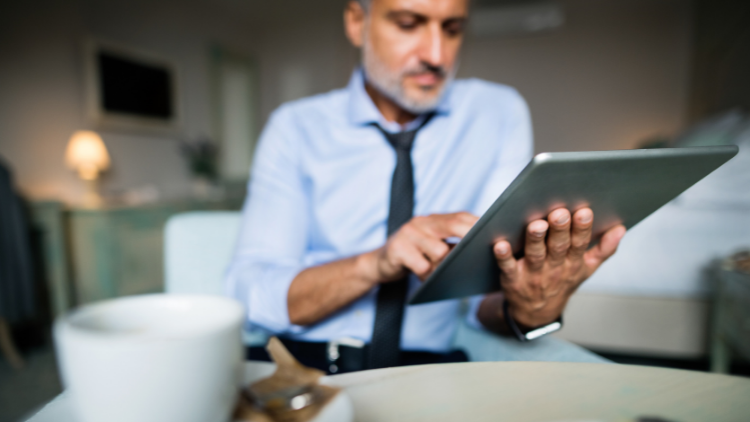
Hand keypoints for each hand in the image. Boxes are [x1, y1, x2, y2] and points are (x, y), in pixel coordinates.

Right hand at [368, 212, 477, 282]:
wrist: (378, 264)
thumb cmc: (412, 257)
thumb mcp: (430, 246)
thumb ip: (450, 244)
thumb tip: (480, 250)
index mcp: (432, 220)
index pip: (460, 216)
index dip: (478, 224)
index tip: (495, 233)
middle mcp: (420, 223)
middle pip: (452, 226)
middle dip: (470, 238)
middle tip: (482, 253)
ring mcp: (408, 234)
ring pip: (439, 251)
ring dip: (445, 266)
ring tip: (442, 275)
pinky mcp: (397, 249)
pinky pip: (422, 266)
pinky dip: (427, 276)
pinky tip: (426, 280)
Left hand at [493, 208, 625, 327]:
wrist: (537, 312)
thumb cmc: (562, 280)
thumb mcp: (586, 268)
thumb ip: (603, 249)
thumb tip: (620, 228)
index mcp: (573, 262)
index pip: (580, 244)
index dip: (583, 229)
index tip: (585, 211)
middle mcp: (554, 267)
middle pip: (558, 247)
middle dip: (560, 230)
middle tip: (560, 213)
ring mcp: (533, 274)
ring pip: (535, 255)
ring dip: (536, 240)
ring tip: (536, 225)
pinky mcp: (513, 279)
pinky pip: (508, 267)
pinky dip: (504, 256)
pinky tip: (500, 244)